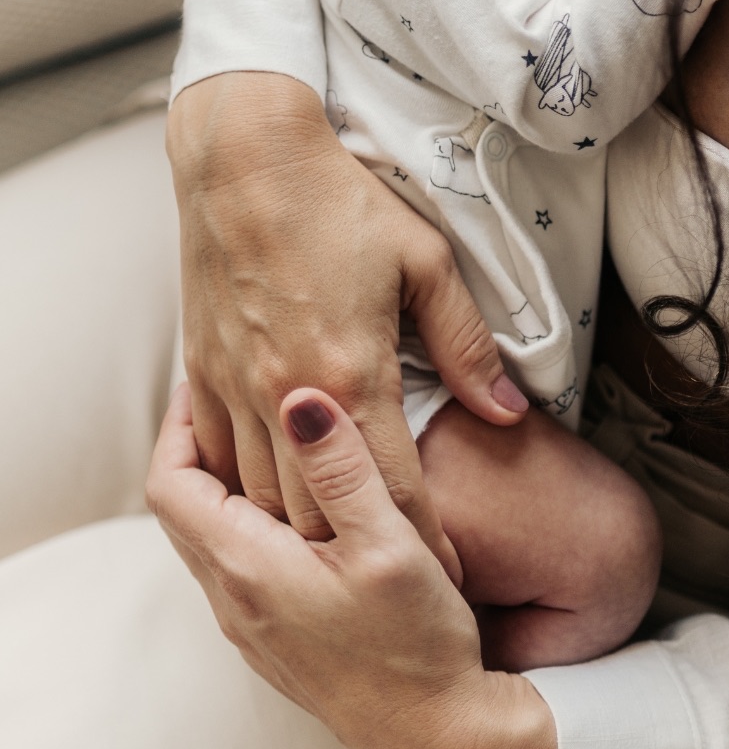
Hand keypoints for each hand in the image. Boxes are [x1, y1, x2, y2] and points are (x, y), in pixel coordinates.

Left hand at [146, 382, 557, 748]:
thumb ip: (341, 468)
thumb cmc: (416, 644)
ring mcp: (252, 627)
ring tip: (263, 438)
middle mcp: (235, 601)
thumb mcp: (389, 542)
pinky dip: (244, 522)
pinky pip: (235, 567)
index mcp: (249, 569)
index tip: (207, 383)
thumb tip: (296, 398)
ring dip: (220, 485)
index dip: (177, 426)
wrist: (436, 739)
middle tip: (229, 396)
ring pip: (206, 539)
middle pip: (180, 509)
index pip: (171, 484)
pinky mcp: (276, 641)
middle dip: (196, 446)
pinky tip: (294, 506)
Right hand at [167, 73, 528, 567]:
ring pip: (261, 502)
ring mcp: (233, 387)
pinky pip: (216, 460)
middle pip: (320, 517)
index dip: (424, 547)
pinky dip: (243, 495)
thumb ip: (466, 344)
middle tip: (397, 591)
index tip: (449, 582)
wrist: (244, 157)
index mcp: (349, 374)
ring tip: (339, 570)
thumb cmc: (340, 201)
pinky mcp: (201, 372)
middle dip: (360, 559)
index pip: (392, 493)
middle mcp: (285, 396)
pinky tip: (268, 513)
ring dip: (300, 538)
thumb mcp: (425, 261)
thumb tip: (508, 410)